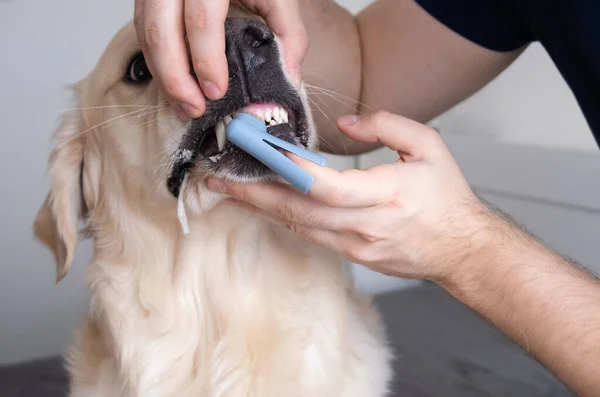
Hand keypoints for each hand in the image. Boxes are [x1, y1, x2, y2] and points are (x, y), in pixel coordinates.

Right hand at [134, 0, 307, 119]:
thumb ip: (288, 32)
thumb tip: (290, 79)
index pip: (201, 21)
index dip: (206, 60)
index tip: (216, 92)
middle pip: (160, 30)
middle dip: (174, 78)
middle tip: (194, 109)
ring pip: (145, 33)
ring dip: (162, 75)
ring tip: (185, 105)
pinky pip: (142, 31)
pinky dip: (157, 62)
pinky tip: (175, 85)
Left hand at [208, 111, 495, 282]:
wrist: (462, 250)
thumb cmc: (447, 199)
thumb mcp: (428, 146)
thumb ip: (385, 124)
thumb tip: (344, 124)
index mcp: (385, 194)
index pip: (325, 186)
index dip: (287, 171)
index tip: (256, 156)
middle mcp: (364, 225)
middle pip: (297, 210)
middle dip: (254, 194)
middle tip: (219, 180)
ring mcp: (355, 245)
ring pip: (298, 226)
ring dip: (262, 208)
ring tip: (230, 192)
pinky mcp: (352, 254)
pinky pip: (310, 235)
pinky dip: (284, 219)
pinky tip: (265, 207)